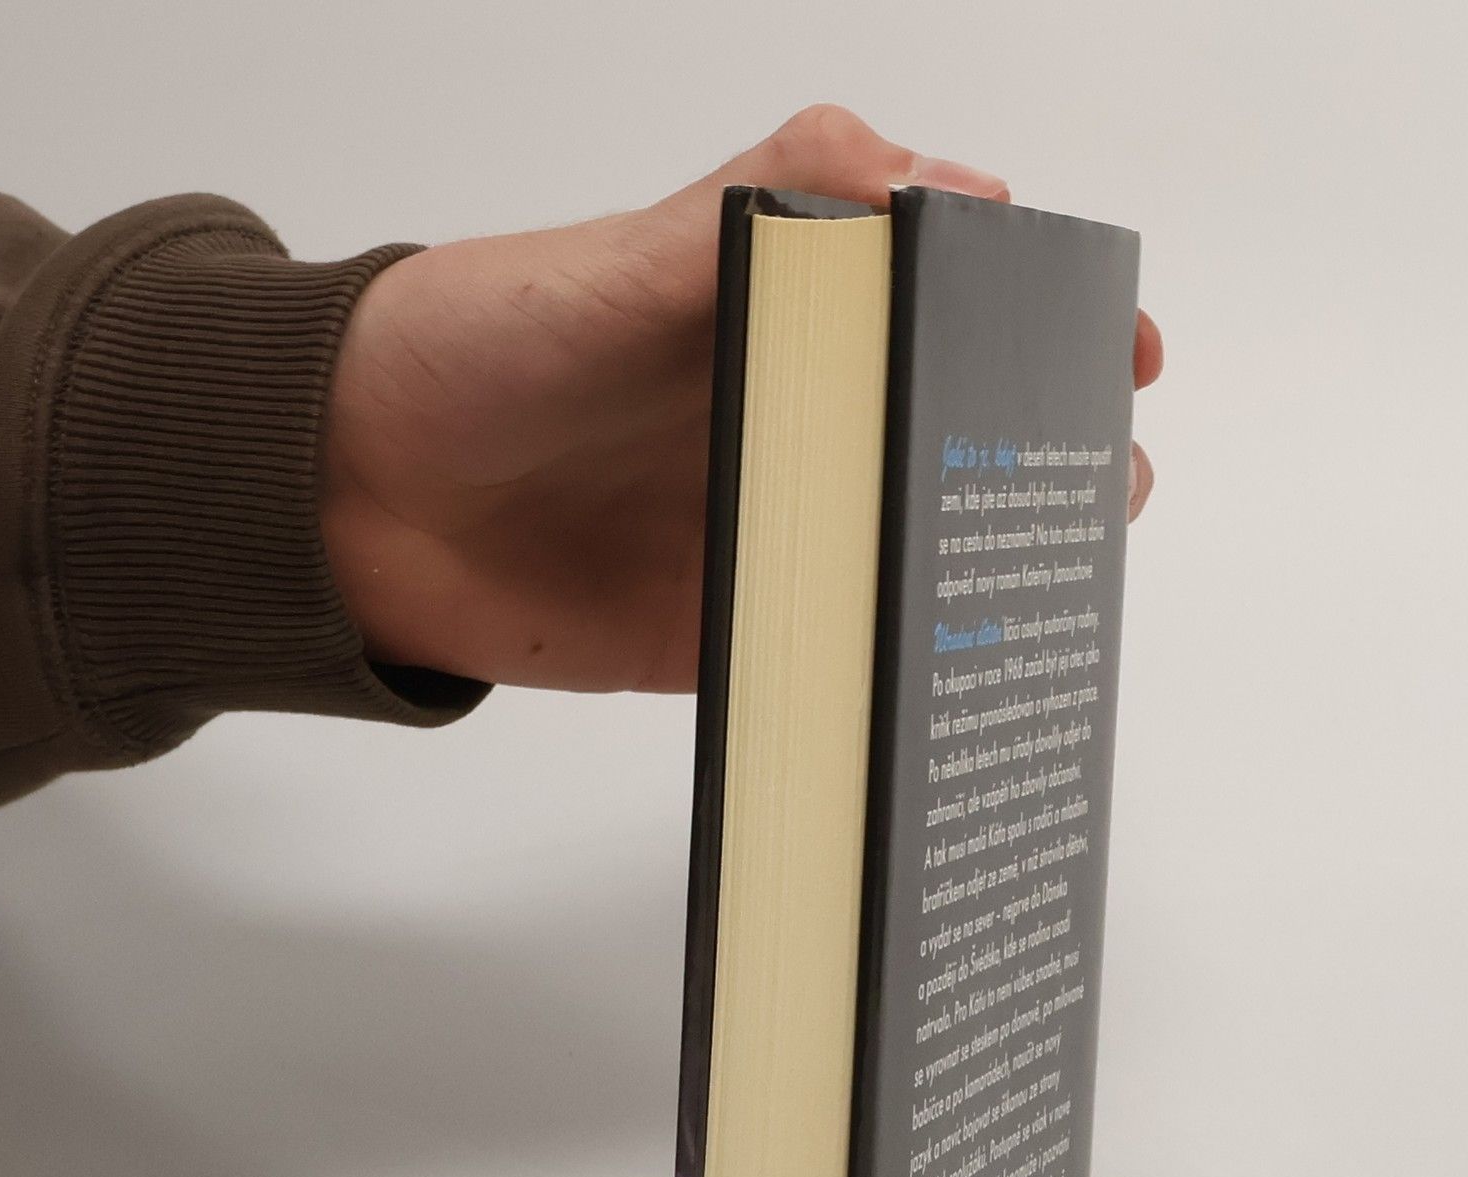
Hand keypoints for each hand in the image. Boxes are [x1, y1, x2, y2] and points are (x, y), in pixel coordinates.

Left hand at [321, 105, 1164, 693]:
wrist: (352, 497)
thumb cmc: (484, 343)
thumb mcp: (631, 257)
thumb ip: (772, 218)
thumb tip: (932, 190)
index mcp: (795, 313)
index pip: (950, 305)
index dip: (1039, 323)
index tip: (1115, 350)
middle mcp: (803, 420)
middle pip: (957, 441)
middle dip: (1041, 462)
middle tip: (1097, 486)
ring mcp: (777, 533)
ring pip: (918, 555)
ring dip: (985, 579)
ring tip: (1044, 600)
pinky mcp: (740, 635)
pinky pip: (840, 660)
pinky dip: (897, 678)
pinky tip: (949, 693)